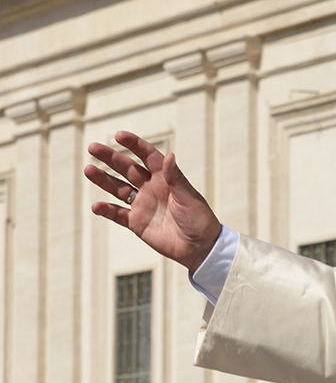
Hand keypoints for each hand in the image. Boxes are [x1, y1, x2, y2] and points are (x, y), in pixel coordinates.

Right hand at [84, 131, 220, 271]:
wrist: (199, 247)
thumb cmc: (199, 219)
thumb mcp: (189, 197)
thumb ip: (176, 178)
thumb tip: (170, 155)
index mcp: (165, 178)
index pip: (147, 156)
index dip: (134, 145)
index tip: (119, 135)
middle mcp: (151, 188)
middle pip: (127, 169)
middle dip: (111, 158)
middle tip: (92, 147)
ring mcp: (142, 205)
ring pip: (118, 188)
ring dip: (103, 179)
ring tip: (88, 169)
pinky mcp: (136, 222)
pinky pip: (117, 214)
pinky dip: (106, 210)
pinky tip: (96, 206)